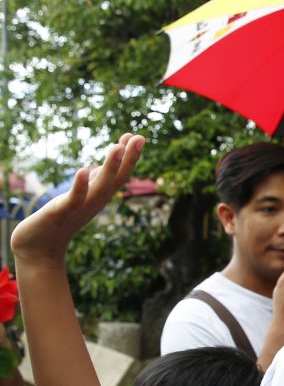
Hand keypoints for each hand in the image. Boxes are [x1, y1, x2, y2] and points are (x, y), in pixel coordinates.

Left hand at [11, 134, 144, 266]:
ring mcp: (81, 207)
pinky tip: (84, 170)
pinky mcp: (62, 212)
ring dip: (110, 168)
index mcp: (99, 196)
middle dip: (128, 158)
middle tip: (140, 137)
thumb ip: (89, 183)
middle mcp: (95, 201)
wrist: (40, 248)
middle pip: (117, 179)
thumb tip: (98, 167)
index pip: (119, 174)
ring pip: (100, 186)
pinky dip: (81, 186)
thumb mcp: (78, 197)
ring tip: (117, 146)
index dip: (129, 157)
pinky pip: (75, 199)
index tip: (137, 137)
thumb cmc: (58, 221)